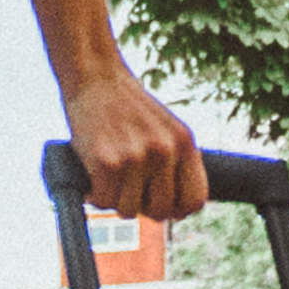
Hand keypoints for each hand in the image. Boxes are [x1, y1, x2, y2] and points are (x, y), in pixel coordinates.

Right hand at [62, 62, 206, 223]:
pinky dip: (94, 194)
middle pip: (161, 212)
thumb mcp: (164, 128)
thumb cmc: (126, 106)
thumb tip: (176, 212)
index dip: (177, 210)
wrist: (94, 76)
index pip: (195, 200)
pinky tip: (94, 173)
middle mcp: (164, 151)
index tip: (159, 204)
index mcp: (184, 143)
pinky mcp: (106, 162)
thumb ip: (175, 162)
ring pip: (129, 211)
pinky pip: (103, 203)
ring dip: (115, 199)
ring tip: (109, 175)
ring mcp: (136, 157)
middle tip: (127, 188)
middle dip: (142, 207)